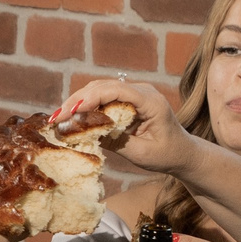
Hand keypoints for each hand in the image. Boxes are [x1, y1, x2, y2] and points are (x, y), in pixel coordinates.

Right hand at [53, 77, 190, 176]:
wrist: (183, 153)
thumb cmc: (167, 155)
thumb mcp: (141, 153)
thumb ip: (115, 141)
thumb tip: (86, 133)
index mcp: (150, 101)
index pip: (116, 90)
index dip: (91, 98)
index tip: (71, 111)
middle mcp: (142, 91)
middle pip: (103, 86)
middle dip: (78, 100)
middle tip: (57, 118)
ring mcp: (134, 93)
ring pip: (100, 89)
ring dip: (79, 102)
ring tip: (60, 118)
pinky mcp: (128, 100)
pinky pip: (103, 97)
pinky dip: (87, 106)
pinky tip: (72, 117)